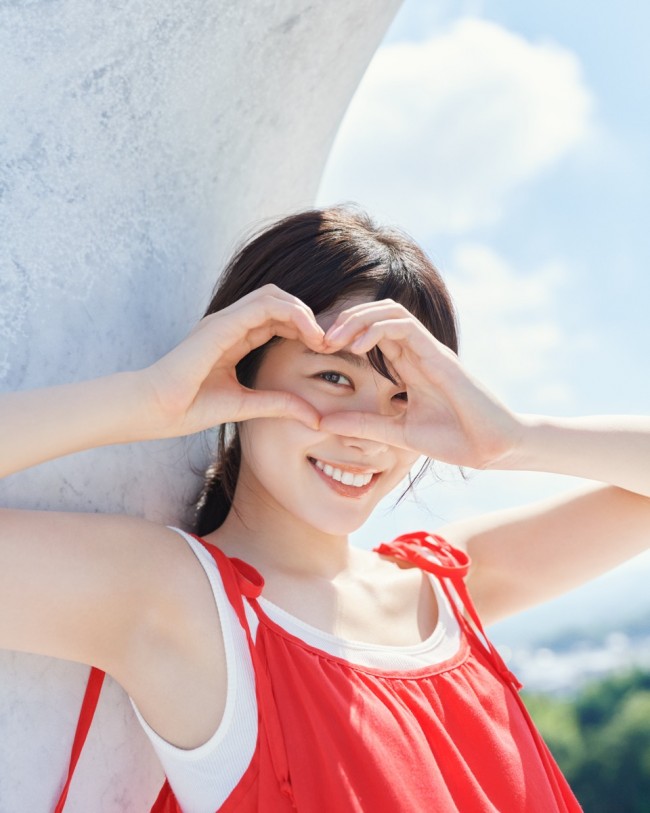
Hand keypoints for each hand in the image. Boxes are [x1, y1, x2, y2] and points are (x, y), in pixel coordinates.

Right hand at [140, 285, 325, 437]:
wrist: (153, 410)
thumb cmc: (188, 408)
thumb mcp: (245, 406)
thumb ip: (278, 404)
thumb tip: (314, 417)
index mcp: (233, 338)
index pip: (277, 320)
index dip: (305, 330)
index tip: (327, 352)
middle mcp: (230, 324)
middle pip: (279, 302)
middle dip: (309, 318)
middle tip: (331, 343)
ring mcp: (224, 320)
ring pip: (274, 296)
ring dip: (304, 313)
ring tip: (323, 338)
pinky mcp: (221, 325)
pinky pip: (263, 305)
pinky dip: (292, 314)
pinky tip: (311, 336)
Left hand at [320, 300, 522, 468]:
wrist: (493, 448)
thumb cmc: (455, 439)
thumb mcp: (397, 433)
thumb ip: (364, 426)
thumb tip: (323, 424)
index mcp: (408, 366)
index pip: (371, 334)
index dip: (342, 335)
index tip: (316, 351)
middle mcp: (417, 352)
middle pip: (376, 314)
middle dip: (343, 320)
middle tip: (317, 340)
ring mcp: (429, 350)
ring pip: (389, 311)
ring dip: (356, 318)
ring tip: (332, 339)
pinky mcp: (439, 355)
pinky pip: (405, 326)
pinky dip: (376, 329)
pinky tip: (356, 347)